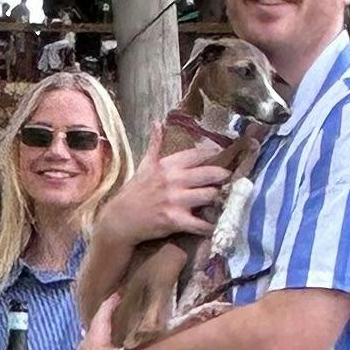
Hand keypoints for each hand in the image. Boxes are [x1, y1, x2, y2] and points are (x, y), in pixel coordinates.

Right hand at [96, 143, 230, 252]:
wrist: (120, 218)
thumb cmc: (135, 191)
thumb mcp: (144, 165)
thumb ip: (155, 144)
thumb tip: (157, 123)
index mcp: (167, 165)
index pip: (197, 154)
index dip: (213, 153)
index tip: (222, 154)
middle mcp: (173, 180)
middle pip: (210, 174)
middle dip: (223, 175)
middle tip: (229, 178)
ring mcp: (175, 200)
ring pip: (210, 195)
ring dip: (219, 199)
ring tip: (223, 199)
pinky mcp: (175, 220)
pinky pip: (200, 223)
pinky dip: (210, 226)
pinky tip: (215, 225)